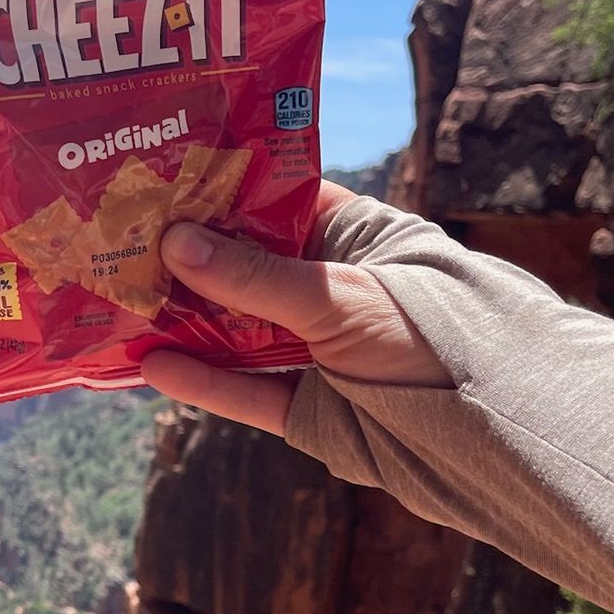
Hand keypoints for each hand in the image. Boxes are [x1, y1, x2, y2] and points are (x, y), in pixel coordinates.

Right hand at [138, 182, 447, 434]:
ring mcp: (317, 350)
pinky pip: (245, 391)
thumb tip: (174, 244)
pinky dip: (202, 382)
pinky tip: (152, 366)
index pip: (278, 201)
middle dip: (188, 259)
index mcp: (354, 239)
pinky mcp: (309, 407)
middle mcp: (330, 289)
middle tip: (120, 240)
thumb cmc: (434, 335)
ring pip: (238, 331)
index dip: (224, 190)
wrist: (493, 435)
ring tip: (120, 302)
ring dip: (183, 321)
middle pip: (245, 268)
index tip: (163, 178)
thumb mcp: (341, 297)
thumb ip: (257, 277)